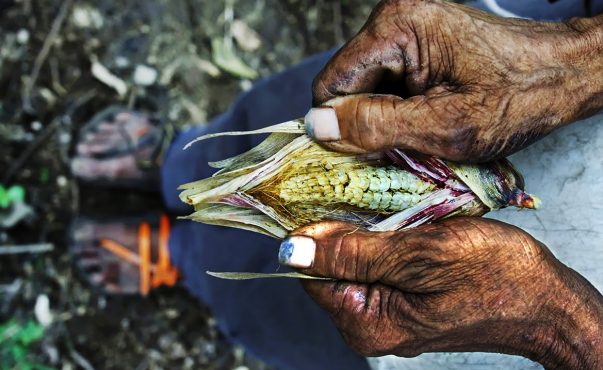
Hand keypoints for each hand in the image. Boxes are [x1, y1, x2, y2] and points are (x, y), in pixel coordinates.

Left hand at [278, 218, 602, 368]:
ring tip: (380, 196)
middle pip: (328, 265)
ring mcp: (387, 312)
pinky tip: (396, 214)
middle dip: (338, 225)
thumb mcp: (423, 256)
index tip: (319, 190)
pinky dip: (381, 235)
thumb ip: (354, 255)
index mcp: (367, 322)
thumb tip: (292, 250)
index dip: (311, 229)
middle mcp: (370, 323)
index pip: (309, 271)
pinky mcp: (403, 299)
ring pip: (353, 259)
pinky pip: (376, 262)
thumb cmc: (497, 277)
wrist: (547, 302)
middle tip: (355, 185)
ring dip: (362, 227)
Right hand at [307, 0, 602, 161]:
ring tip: (423, 132)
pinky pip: (387, 83)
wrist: (564, 73)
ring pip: (366, 88)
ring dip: (384, 119)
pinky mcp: (416, 42)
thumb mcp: (445, 125)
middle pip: (347, 86)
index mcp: (397, 28)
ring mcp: (405, 28)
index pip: (331, 84)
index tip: (367, 155)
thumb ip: (377, 126)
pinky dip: (399, 109)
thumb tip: (316, 126)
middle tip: (403, 146)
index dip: (341, 125)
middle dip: (366, 123)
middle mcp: (394, 18)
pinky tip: (426, 119)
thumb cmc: (517, 98)